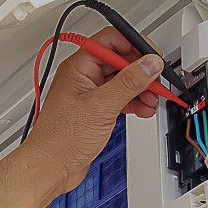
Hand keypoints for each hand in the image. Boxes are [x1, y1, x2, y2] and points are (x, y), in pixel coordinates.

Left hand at [17, 27, 164, 200]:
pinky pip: (120, 98)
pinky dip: (134, 102)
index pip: (110, 40)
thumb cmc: (60, 138)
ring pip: (122, 81)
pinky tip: (143, 109)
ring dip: (140, 89)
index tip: (152, 57)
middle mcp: (83, 77)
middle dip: (141, 72)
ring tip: (151, 99)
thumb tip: (149, 64)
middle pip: (120, 61)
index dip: (134, 45)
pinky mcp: (96, 111)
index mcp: (78, 67)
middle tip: (155, 82)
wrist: (52, 167)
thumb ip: (129, 82)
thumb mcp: (102, 106)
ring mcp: (90, 94)